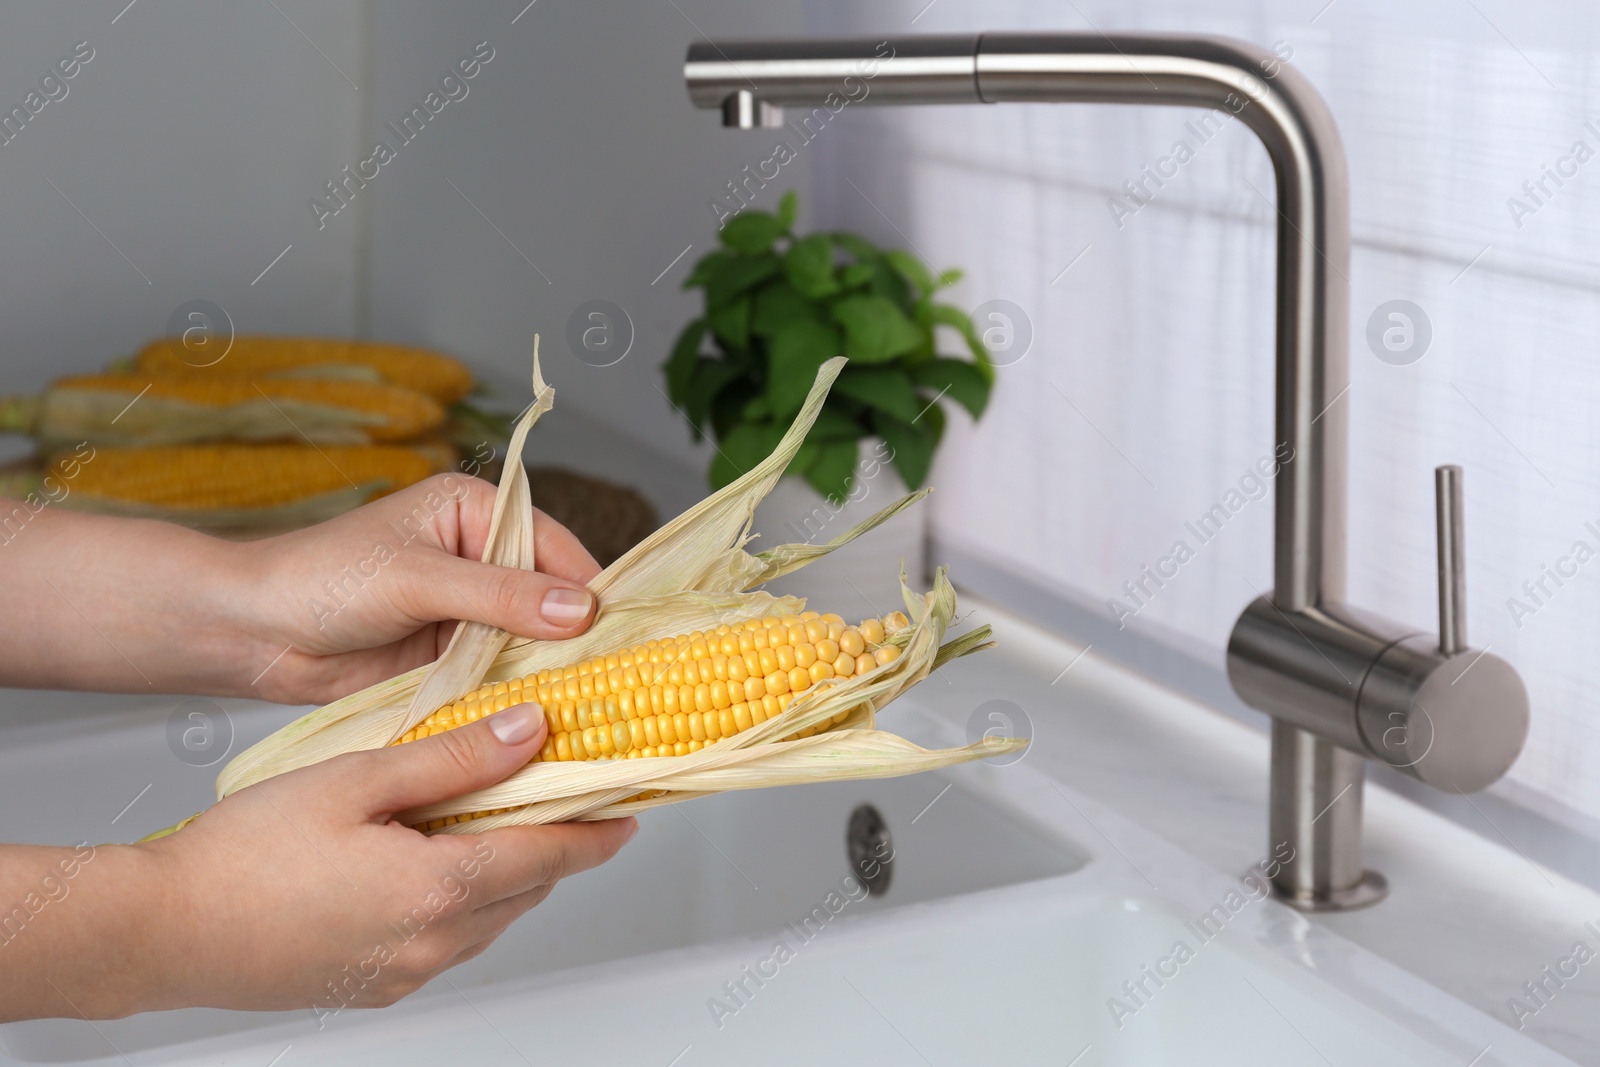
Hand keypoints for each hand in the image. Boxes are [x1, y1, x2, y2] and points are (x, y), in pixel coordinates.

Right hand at [0, 704, 636, 1020]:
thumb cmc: (244, 854)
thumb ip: (455, 756)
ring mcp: (404, 972)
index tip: (629, 806)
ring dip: (505, 870)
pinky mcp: (373, 984)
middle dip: (553, 842)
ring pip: (489, 916)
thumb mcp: (358, 780)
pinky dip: (461, 899)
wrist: (158, 931)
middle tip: (561, 794)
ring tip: (493, 816)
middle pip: (527, 887)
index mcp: (440, 889)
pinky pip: (446, 940)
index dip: (598, 828)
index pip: (553, 856)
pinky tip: (430, 859)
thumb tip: (531, 731)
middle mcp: (434, 943)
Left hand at [239, 473, 602, 704]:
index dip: (586, 590)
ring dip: (550, 671)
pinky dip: (518, 695)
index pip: (552, 548)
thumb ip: (500, 595)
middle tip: (620, 678)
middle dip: (574, 636)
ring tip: (593, 705)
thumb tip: (580, 609)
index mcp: (475, 512)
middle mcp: (480, 558)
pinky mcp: (452, 657)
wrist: (254, 634)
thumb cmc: (323, 580)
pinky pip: (501, 674)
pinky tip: (545, 719)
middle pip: (550, 599)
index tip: (622, 632)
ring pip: (530, 642)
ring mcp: (468, 611)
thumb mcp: (417, 579)